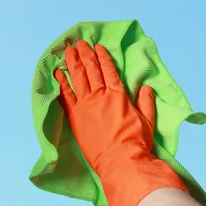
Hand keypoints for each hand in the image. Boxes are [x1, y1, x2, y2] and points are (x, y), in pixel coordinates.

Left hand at [54, 40, 155, 175]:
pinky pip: (66, 96)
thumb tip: (146, 88)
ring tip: (68, 51)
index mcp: (119, 95)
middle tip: (80, 43)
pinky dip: (61, 83)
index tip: (98, 47)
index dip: (103, 57)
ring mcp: (86, 106)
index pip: (109, 70)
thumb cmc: (136, 143)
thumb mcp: (148, 121)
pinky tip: (57, 73)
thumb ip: (146, 102)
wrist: (121, 162)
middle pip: (91, 70)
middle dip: (85, 55)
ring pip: (77, 79)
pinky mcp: (75, 118)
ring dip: (72, 63)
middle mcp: (101, 96)